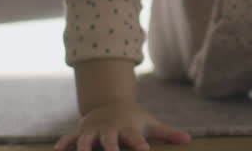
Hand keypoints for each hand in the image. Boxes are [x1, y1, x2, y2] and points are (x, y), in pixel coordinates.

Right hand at [55, 100, 190, 150]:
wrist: (110, 104)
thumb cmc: (134, 119)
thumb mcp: (150, 124)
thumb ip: (167, 133)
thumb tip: (188, 139)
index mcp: (128, 130)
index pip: (136, 139)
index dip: (140, 146)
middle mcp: (110, 131)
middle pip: (109, 141)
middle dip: (110, 148)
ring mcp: (94, 131)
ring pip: (86, 139)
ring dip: (82, 146)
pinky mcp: (80, 132)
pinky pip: (68, 138)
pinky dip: (63, 143)